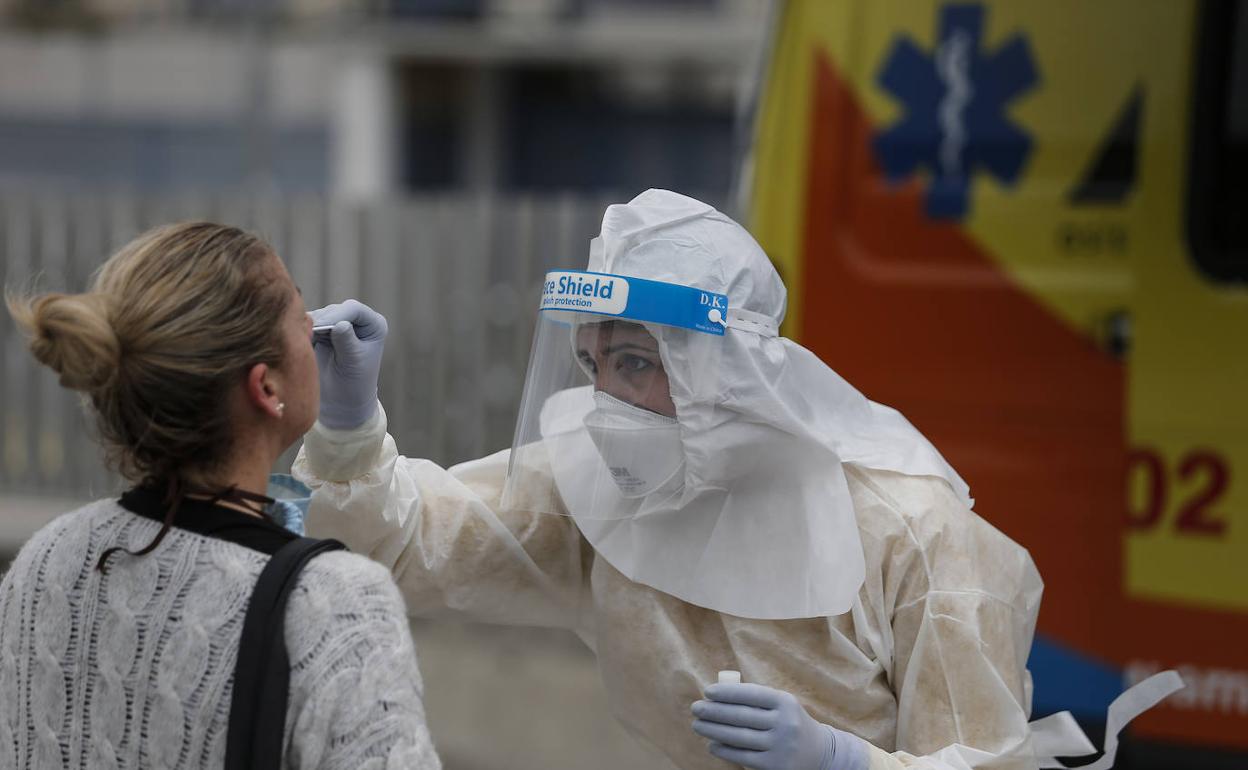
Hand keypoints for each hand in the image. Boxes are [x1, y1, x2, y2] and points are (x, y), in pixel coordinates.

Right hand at [310, 300, 387, 429]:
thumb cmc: (354, 383)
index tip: (322, 328)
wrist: (342, 399)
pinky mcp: (323, 331)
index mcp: (373, 325)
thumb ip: (347, 342)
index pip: (354, 309)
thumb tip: (340, 324)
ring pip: (319, 315)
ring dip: (310, 326)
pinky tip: (301, 341)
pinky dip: (304, 330)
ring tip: (306, 341)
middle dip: (321, 322)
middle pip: (334, 310)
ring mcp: (339, 323)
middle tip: (310, 337)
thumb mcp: (353, 362)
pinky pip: (309, 324)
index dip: (337, 315)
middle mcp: (357, 320)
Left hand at [692, 683, 859, 769]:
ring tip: (698, 725)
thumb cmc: (789, 722)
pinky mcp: (774, 765)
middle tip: (695, 708)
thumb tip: (718, 696)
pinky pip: (743, 756)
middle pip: (741, 716)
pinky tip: (712, 744)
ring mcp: (780, 746)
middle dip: (714, 711)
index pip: (751, 694)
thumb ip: (756, 700)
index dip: (727, 692)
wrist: (818, 753)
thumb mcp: (781, 705)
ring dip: (713, 730)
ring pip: (739, 737)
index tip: (707, 692)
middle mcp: (784, 723)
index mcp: (785, 702)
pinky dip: (724, 750)